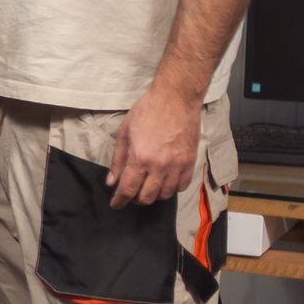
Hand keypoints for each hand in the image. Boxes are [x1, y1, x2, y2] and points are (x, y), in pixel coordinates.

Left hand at [107, 84, 201, 207]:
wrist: (176, 99)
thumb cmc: (147, 112)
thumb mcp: (124, 133)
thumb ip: (118, 160)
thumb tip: (112, 181)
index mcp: (140, 158)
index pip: (128, 189)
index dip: (120, 201)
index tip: (116, 205)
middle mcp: (160, 166)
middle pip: (147, 197)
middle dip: (135, 199)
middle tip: (130, 194)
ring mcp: (178, 166)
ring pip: (165, 195)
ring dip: (154, 195)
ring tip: (146, 188)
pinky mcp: (191, 162)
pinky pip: (182, 186)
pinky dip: (172, 189)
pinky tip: (164, 183)